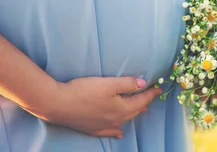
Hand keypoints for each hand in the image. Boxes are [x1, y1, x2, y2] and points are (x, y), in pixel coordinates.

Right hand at [36, 76, 161, 137]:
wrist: (58, 104)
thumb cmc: (84, 91)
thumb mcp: (108, 83)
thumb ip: (127, 84)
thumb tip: (143, 84)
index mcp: (122, 108)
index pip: (141, 100)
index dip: (150, 93)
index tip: (158, 88)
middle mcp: (115, 119)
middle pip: (134, 111)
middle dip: (143, 103)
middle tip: (149, 97)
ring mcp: (104, 125)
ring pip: (123, 121)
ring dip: (132, 114)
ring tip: (140, 111)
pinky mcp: (92, 128)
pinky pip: (109, 131)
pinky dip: (116, 131)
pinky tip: (119, 132)